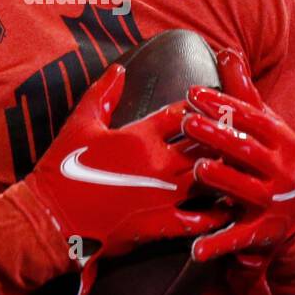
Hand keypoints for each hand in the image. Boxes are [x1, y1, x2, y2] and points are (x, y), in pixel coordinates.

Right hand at [25, 63, 231, 294]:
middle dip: (223, 138)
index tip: (215, 102)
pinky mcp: (159, 225)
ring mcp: (162, 196)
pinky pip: (198, 221)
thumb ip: (103, 93)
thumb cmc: (61, 170)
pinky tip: (228, 211)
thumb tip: (120, 68)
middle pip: (205, 145)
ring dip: (227, 174)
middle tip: (242, 133)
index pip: (183, 113)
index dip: (202, 105)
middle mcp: (158, 163)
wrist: (50, 219)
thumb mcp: (79, 123)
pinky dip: (215, 215)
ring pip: (209, 180)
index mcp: (140, 135)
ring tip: (244, 169)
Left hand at [180, 48, 294, 261]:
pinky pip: (238, 238)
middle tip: (186, 122)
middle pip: (246, 150)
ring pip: (245, 189)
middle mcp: (282, 170)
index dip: (223, 105)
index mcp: (282, 140)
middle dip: (217, 135)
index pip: (251, 118)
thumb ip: (243, 93)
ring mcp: (273, 202)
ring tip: (197, 169)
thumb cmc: (276, 161)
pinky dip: (217, 244)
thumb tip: (225, 51)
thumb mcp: (267, 126)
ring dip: (222, 179)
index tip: (193, 93)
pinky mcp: (264, 232)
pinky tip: (195, 249)